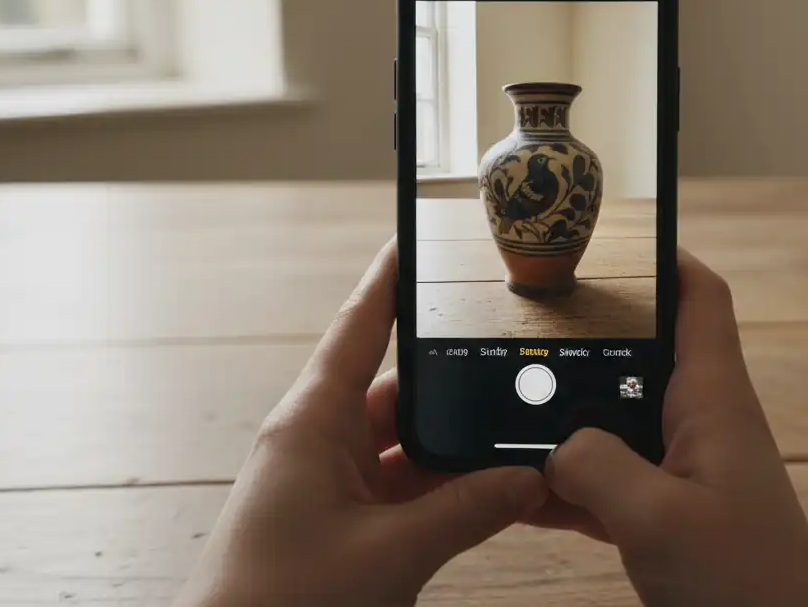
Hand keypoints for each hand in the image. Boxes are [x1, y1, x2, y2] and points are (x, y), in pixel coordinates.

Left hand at [175, 239, 546, 606]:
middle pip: (399, 391)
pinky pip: (401, 489)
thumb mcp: (390, 554)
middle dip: (455, 388)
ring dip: (453, 452)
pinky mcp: (341, 523)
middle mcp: (319, 442)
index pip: (360, 327)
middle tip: (510, 366)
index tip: (417, 238)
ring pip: (406, 446)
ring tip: (512, 444)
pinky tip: (486, 497)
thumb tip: (529, 479)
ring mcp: (329, 484)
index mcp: (312, 422)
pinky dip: (442, 492)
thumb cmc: (279, 604)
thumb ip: (467, 512)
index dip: (391, 280)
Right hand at [542, 249, 807, 606]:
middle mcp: (700, 423)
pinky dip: (566, 482)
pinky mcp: (668, 512)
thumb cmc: (745, 584)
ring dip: (565, 419)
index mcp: (714, 401)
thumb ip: (595, 467)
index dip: (664, 258)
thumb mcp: (656, 519)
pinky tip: (518, 489)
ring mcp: (684, 469)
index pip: (700, 299)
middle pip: (642, 352)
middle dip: (586, 340)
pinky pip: (606, 479)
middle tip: (525, 324)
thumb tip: (554, 450)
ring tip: (504, 406)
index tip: (609, 238)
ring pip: (614, 420)